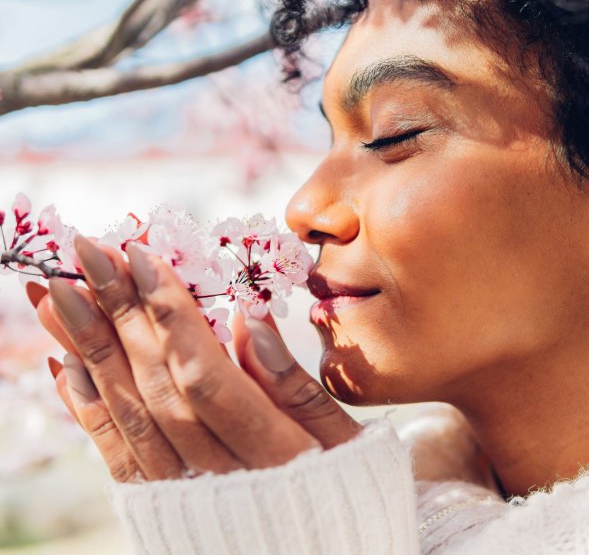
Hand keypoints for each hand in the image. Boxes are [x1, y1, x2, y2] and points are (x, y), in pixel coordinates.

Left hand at [27, 236, 361, 481]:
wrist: (321, 551)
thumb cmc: (342, 486)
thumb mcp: (342, 438)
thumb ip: (295, 387)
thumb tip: (253, 319)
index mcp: (271, 453)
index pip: (205, 374)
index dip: (170, 313)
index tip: (141, 254)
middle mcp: (218, 475)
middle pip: (158, 385)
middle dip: (119, 313)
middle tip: (86, 252)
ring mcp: (184, 492)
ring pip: (128, 413)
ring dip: (88, 349)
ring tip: (58, 294)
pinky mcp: (160, 504)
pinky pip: (116, 455)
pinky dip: (87, 407)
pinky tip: (65, 362)